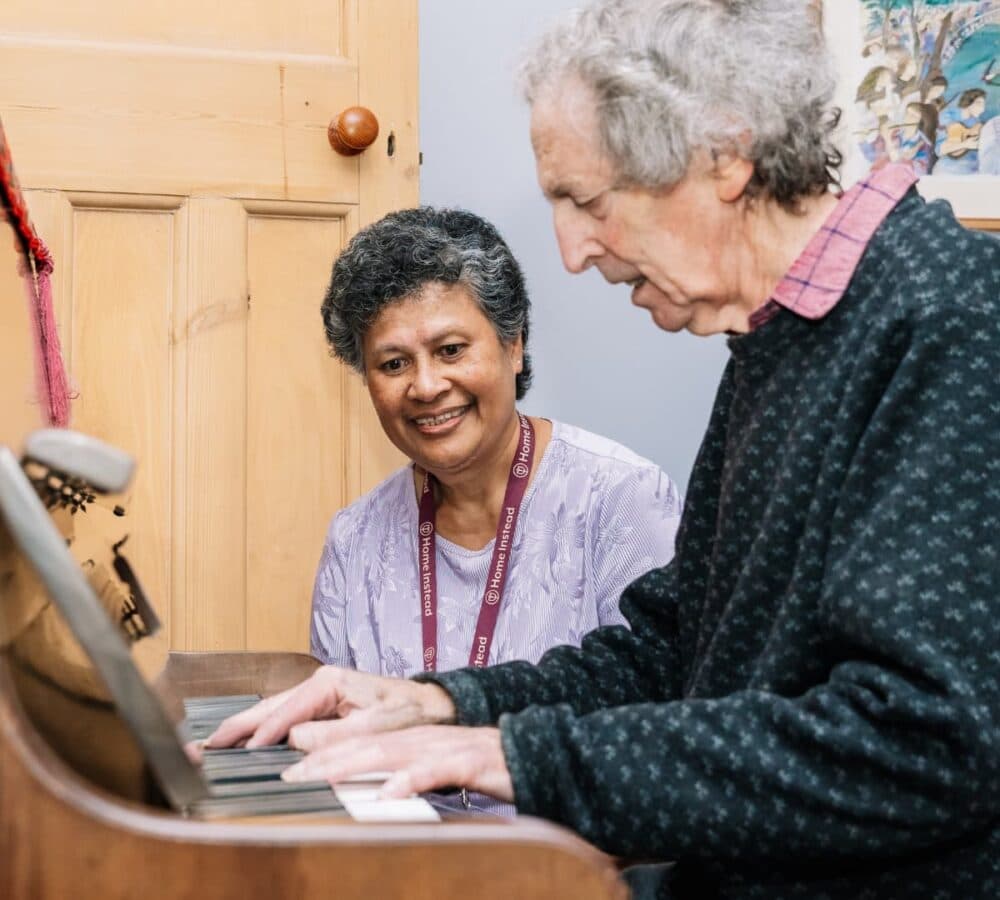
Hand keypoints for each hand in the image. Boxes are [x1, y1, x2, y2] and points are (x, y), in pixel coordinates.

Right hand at [202, 666, 456, 749]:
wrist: (430, 706)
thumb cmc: (407, 712)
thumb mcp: (373, 727)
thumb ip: (332, 736)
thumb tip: (293, 744)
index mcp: (329, 682)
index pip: (287, 710)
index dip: (263, 733)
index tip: (241, 752)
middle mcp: (318, 683)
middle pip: (269, 706)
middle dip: (237, 726)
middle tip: (204, 745)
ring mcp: (318, 694)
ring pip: (272, 711)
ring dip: (243, 728)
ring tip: (212, 744)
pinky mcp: (320, 706)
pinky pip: (284, 718)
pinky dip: (261, 730)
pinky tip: (243, 742)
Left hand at [282, 725, 514, 802]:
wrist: (529, 752)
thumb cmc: (481, 765)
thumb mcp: (435, 770)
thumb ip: (403, 775)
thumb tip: (368, 794)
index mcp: (409, 741)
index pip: (358, 746)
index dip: (322, 757)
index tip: (289, 773)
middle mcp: (420, 740)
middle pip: (364, 747)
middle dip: (324, 761)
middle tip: (290, 778)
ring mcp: (442, 748)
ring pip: (391, 753)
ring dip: (353, 766)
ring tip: (321, 779)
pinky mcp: (467, 762)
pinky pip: (435, 770)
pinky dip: (410, 780)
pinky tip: (389, 793)